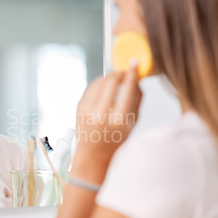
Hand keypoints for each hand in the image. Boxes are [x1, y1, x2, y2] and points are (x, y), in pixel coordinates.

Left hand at [72, 66, 141, 182]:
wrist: (93, 154)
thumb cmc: (116, 140)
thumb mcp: (133, 123)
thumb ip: (137, 99)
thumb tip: (138, 78)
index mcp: (119, 120)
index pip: (127, 88)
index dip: (132, 73)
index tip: (134, 64)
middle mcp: (101, 114)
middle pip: (111, 80)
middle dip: (119, 72)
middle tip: (124, 71)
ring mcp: (87, 110)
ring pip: (99, 81)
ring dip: (109, 76)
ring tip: (116, 79)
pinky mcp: (79, 107)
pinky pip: (91, 88)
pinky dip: (99, 84)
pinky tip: (105, 88)